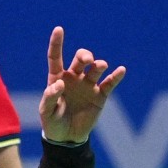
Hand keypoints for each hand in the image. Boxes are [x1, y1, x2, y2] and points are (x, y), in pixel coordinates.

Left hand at [39, 27, 126, 142]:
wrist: (67, 138)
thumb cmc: (52, 122)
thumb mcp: (46, 112)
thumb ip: (50, 97)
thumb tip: (59, 84)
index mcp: (57, 78)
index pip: (56, 57)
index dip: (57, 43)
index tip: (59, 29)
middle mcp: (74, 78)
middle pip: (80, 60)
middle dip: (84, 55)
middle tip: (87, 60)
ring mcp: (88, 86)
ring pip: (96, 69)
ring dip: (99, 65)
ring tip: (99, 66)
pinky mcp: (100, 96)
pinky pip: (110, 83)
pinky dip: (116, 76)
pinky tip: (121, 70)